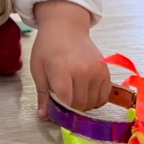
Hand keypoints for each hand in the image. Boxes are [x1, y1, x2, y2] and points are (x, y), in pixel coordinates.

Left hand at [30, 0, 109, 119]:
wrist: (66, 26)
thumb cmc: (48, 46)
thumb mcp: (38, 68)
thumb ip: (43, 94)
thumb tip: (43, 117)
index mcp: (62, 70)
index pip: (65, 102)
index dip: (60, 112)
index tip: (55, 112)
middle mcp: (82, 71)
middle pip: (79, 105)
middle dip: (69, 109)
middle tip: (62, 100)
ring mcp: (96, 71)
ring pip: (92, 104)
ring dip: (82, 105)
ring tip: (73, 94)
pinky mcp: (105, 71)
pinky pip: (103, 97)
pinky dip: (95, 100)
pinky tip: (85, 93)